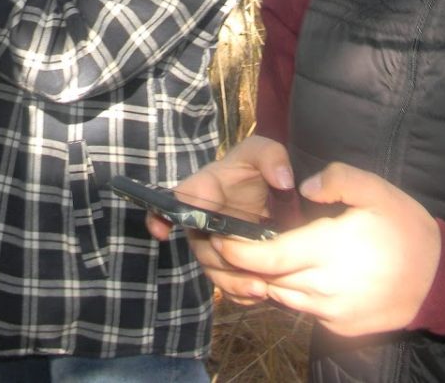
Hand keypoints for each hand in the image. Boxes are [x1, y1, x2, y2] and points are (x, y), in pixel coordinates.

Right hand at [146, 135, 295, 303]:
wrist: (270, 188)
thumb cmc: (258, 164)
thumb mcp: (266, 151)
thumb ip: (272, 157)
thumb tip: (283, 181)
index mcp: (205, 188)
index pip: (178, 200)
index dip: (162, 215)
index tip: (161, 231)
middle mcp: (202, 218)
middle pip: (200, 245)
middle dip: (220, 262)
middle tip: (249, 270)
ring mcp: (214, 242)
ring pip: (213, 269)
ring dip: (232, 282)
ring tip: (260, 289)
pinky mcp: (228, 261)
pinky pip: (227, 283)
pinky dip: (240, 293)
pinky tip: (259, 293)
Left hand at [210, 162, 441, 336]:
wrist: (441, 280)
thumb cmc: (406, 229)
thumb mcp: (377, 190)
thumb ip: (338, 178)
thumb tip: (304, 185)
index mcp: (327, 250)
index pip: (268, 257)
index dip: (237, 251)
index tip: (218, 238)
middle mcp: (324, 287)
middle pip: (269, 278)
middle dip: (246, 263)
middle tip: (229, 243)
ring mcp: (331, 313)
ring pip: (283, 297)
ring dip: (271, 278)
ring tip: (266, 256)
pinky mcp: (339, 328)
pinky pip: (305, 310)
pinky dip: (296, 293)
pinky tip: (304, 274)